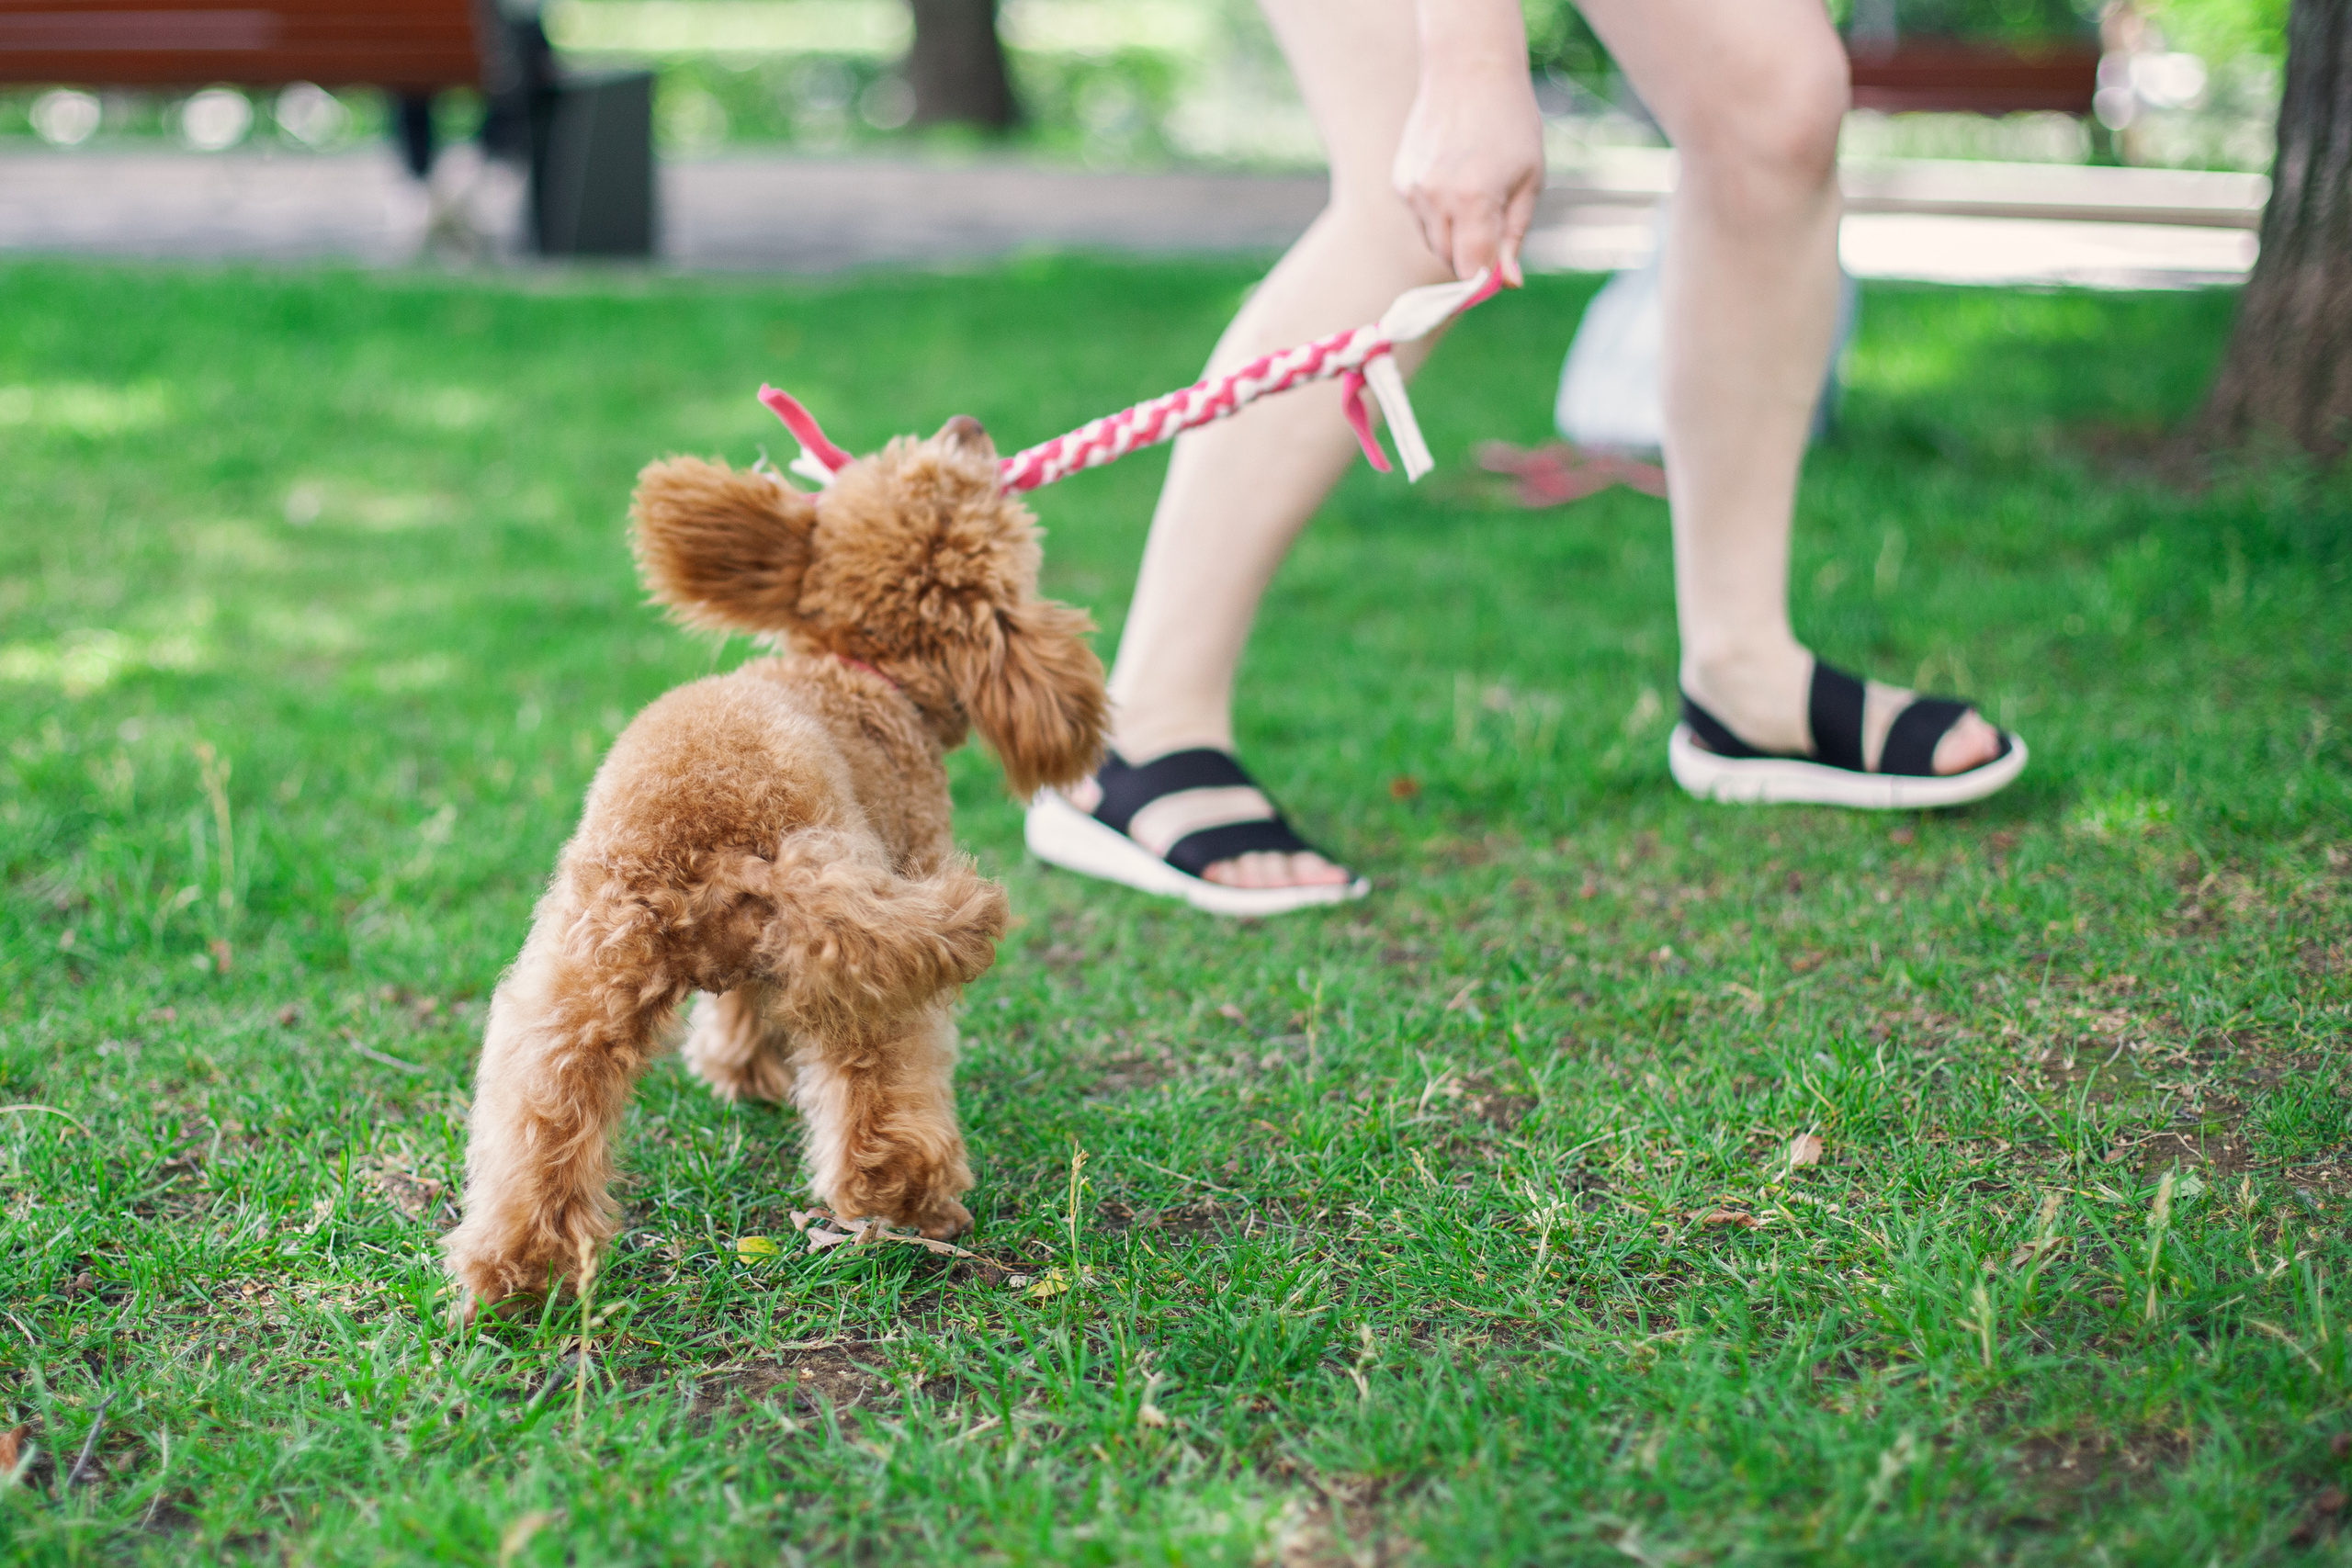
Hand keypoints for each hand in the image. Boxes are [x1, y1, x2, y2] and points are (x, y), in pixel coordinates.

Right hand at [1391, 12, 1544, 285]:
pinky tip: (1455, 183)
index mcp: (1474, 199)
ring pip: (1434, 243)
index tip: (1500, 276)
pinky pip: (1421, 220)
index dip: (1487, 280)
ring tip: (1477, 198)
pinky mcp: (1401, 183)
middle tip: (1496, 233)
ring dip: (1456, 238)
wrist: (1470, 70)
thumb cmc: (1511, 124)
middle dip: (1473, 260)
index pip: (1471, 270)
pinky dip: (1439, 217)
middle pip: (1451, 262)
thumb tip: (1508, 283)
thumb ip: (1515, 235)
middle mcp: (1436, 198)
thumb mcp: (1529, 180)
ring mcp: (1413, 190)